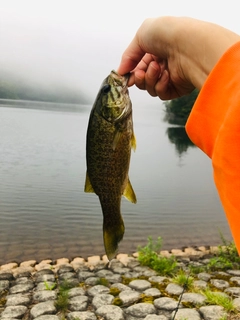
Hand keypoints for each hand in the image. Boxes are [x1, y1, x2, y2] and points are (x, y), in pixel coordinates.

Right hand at [117, 17, 239, 99]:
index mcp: (156, 50)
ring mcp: (171, 76)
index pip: (138, 67)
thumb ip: (128, 56)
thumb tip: (120, 71)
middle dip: (139, 78)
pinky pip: (162, 94)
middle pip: (143, 80)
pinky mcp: (178, 88)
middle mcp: (164, 63)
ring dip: (150, 79)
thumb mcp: (141, 35)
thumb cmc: (168, 34)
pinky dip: (160, 86)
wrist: (188, 45)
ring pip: (151, 89)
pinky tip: (166, 75)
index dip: (131, 73)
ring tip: (157, 68)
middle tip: (141, 72)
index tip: (125, 77)